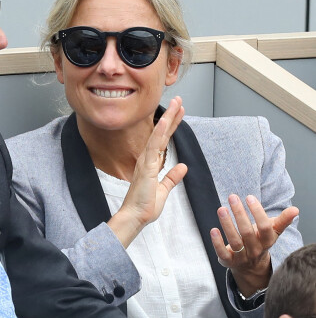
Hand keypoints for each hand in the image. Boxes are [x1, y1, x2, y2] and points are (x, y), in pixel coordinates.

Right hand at [108, 96, 187, 247]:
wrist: (135, 216)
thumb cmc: (145, 205)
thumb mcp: (163, 190)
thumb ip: (172, 177)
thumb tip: (182, 166)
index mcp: (151, 163)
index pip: (164, 139)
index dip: (172, 125)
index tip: (179, 112)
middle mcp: (147, 158)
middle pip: (161, 133)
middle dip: (171, 116)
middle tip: (179, 100)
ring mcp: (146, 161)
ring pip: (158, 134)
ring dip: (167, 119)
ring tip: (176, 104)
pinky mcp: (146, 166)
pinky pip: (153, 146)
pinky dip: (159, 133)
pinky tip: (165, 122)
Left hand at [210, 194, 298, 296]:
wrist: (252, 266)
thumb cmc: (260, 241)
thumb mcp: (272, 232)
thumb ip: (283, 220)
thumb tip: (295, 209)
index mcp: (266, 241)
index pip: (265, 227)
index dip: (258, 212)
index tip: (249, 197)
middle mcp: (255, 249)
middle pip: (247, 232)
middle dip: (240, 214)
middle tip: (233, 197)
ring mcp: (242, 256)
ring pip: (235, 241)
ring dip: (227, 224)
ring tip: (222, 209)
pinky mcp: (229, 261)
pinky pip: (223, 254)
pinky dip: (217, 243)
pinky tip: (213, 230)